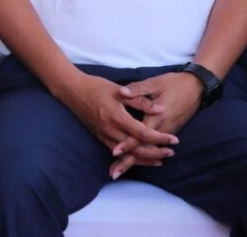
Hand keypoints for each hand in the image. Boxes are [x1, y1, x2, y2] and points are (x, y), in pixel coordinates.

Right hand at [57, 72, 177, 163]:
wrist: (71, 90)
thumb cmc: (95, 87)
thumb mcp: (118, 90)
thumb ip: (140, 101)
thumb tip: (160, 109)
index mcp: (117, 117)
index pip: (143, 133)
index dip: (160, 138)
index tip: (174, 140)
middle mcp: (110, 130)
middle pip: (137, 149)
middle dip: (156, 153)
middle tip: (171, 152)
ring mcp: (104, 135)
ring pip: (127, 154)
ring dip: (145, 159)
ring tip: (161, 160)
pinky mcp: (100, 137)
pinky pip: (118, 153)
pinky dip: (131, 157)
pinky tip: (140, 158)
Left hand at [108, 72, 202, 178]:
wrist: (197, 87)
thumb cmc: (174, 83)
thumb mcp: (155, 83)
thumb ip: (138, 89)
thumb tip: (121, 92)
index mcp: (156, 117)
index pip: (140, 135)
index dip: (127, 144)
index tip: (115, 152)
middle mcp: (162, 128)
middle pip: (143, 149)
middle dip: (128, 161)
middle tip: (113, 173)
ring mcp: (167, 131)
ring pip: (149, 151)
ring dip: (135, 161)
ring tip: (118, 171)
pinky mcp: (169, 131)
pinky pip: (154, 147)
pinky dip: (144, 155)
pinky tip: (135, 160)